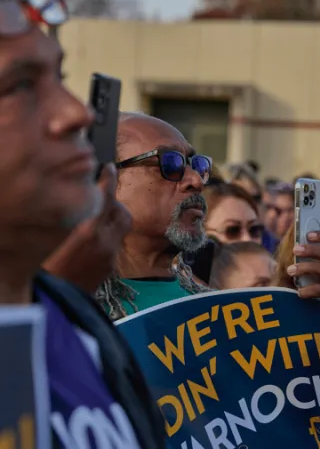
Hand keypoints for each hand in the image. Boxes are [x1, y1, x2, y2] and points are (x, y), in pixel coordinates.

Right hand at [42, 164, 131, 292]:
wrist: (53, 302)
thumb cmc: (45, 266)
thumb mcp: (53, 236)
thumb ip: (70, 217)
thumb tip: (78, 199)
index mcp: (87, 229)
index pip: (106, 196)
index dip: (110, 179)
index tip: (110, 168)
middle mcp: (105, 240)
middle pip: (123, 212)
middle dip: (115, 203)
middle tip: (100, 200)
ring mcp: (111, 254)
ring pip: (121, 228)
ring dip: (113, 220)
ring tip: (96, 220)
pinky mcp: (111, 266)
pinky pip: (115, 243)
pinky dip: (107, 237)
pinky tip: (90, 242)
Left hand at [287, 231, 319, 304]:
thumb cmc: (311, 279)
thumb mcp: (310, 264)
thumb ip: (305, 254)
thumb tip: (293, 242)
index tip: (308, 235)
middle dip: (311, 250)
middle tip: (295, 249)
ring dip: (305, 267)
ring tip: (290, 270)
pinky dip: (309, 289)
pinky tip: (299, 292)